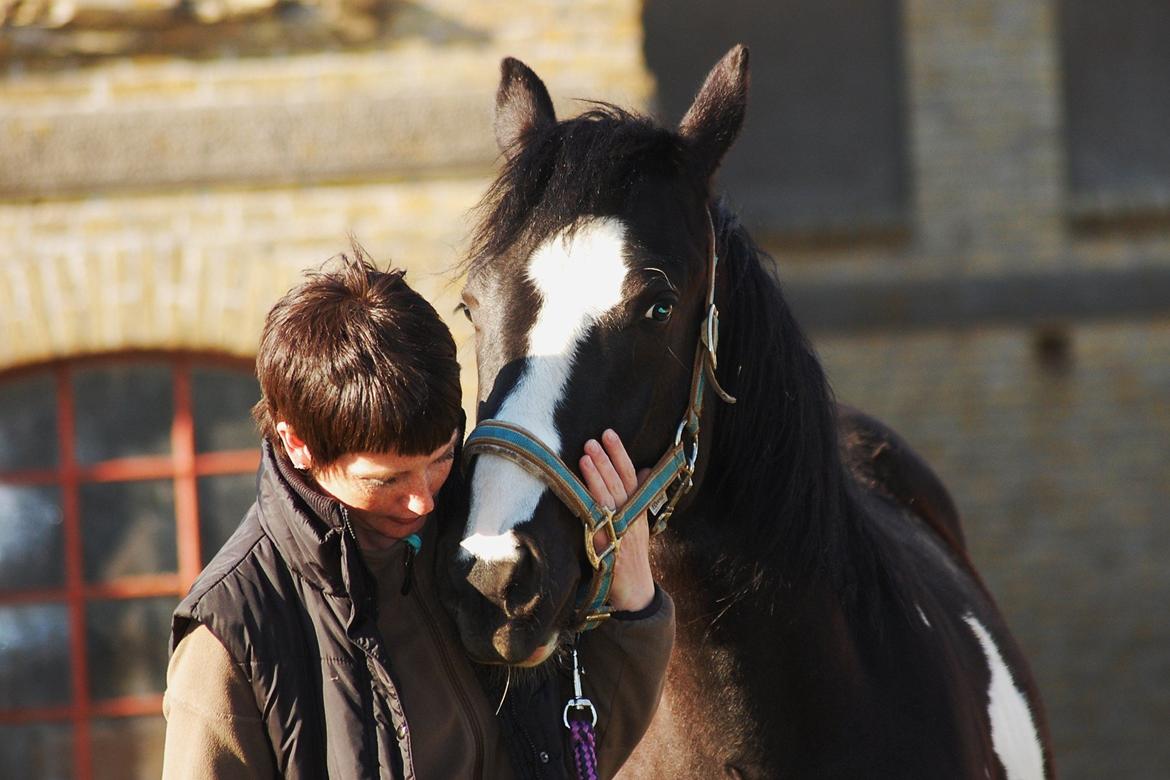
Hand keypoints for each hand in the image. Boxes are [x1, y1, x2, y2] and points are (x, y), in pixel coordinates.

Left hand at [579, 429, 654, 611]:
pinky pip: (599, 524)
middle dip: (607, 460)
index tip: (609, 433)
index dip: (620, 454)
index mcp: (638, 509)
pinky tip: (580, 495)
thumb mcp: (639, 522)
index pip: (631, 475)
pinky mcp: (609, 548)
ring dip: (597, 477)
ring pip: (610, 499)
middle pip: (620, 483)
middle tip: (593, 439)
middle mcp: (632, 517)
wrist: (636, 592)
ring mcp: (621, 532)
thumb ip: (639, 495)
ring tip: (585, 456)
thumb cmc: (632, 554)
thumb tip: (643, 468)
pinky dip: (591, 508)